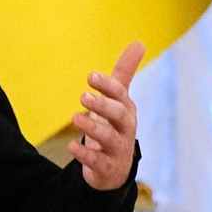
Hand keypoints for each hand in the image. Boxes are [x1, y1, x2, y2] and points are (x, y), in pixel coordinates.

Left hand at [69, 41, 144, 191]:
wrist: (115, 168)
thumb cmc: (114, 127)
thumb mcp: (119, 101)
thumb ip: (124, 73)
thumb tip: (140, 42)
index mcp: (127, 110)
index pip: (121, 95)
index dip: (108, 86)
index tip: (90, 77)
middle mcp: (126, 129)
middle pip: (120, 116)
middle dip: (103, 105)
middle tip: (83, 96)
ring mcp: (118, 149)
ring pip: (109, 138)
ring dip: (92, 127)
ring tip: (75, 117)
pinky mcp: (107, 167)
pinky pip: (98, 162)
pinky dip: (86, 155)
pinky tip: (71, 146)